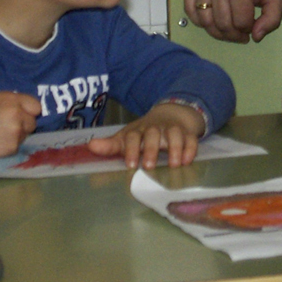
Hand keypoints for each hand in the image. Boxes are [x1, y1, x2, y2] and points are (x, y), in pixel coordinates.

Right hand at [0, 92, 40, 158]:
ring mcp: (15, 132)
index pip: (36, 107)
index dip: (29, 112)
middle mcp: (17, 114)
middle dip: (23, 125)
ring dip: (16, 136)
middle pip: (32, 123)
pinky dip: (8, 146)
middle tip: (6, 127)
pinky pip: (17, 146)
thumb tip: (28, 112)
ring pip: (25, 135)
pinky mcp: (11, 147)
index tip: (23, 116)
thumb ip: (14, 104)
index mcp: (13, 100)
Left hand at [86, 102, 206, 169]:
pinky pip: (191, 138)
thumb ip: (110, 146)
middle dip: (152, 149)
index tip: (130, 165)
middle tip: (148, 166)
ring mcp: (172, 129)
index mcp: (138, 131)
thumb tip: (90, 146)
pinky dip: (190, 148)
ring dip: (174, 148)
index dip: (131, 150)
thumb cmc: (144, 134)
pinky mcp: (187, 133)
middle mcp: (155, 128)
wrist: (170, 115)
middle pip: (154, 133)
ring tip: (174, 165)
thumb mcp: (126, 138)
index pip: (133, 136)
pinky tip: (187, 160)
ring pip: (175, 133)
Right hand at [186, 0, 281, 42]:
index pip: (241, 22)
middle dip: (233, 35)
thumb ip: (272, 18)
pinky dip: (201, 22)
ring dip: (217, 32)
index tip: (251, 26)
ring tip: (227, 29)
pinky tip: (213, 20)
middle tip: (239, 33)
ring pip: (206, 22)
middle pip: (222, 25)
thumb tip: (256, 36)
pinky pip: (191, 12)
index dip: (248, 29)